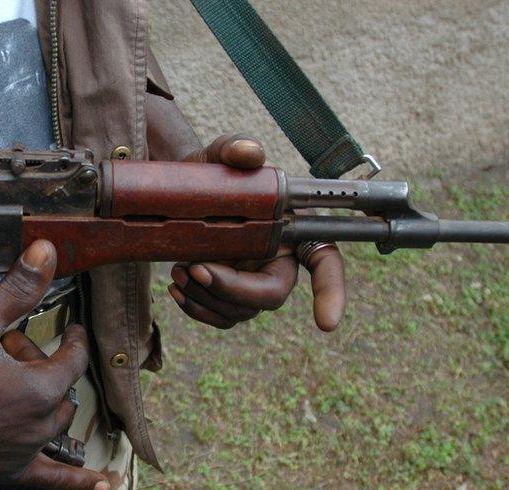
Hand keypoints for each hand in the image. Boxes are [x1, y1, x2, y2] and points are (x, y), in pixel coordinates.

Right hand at [0, 240, 107, 489]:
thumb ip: (16, 289)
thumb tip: (45, 252)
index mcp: (38, 388)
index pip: (72, 357)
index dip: (73, 338)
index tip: (71, 330)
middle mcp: (37, 423)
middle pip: (61, 389)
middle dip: (44, 366)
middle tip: (12, 351)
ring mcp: (23, 449)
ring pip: (56, 422)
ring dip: (47, 402)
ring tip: (14, 383)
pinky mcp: (6, 468)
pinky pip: (51, 479)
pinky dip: (77, 483)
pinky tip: (101, 486)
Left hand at [169, 134, 345, 330]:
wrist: (178, 194)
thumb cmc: (209, 173)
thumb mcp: (216, 154)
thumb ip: (234, 147)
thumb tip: (249, 152)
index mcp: (292, 231)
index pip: (325, 263)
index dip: (331, 291)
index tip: (326, 322)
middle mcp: (278, 263)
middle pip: (271, 296)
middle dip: (232, 289)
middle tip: (196, 268)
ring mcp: (253, 284)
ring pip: (240, 312)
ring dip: (206, 297)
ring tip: (179, 269)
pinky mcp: (228, 298)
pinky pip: (219, 317)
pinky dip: (196, 308)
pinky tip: (176, 288)